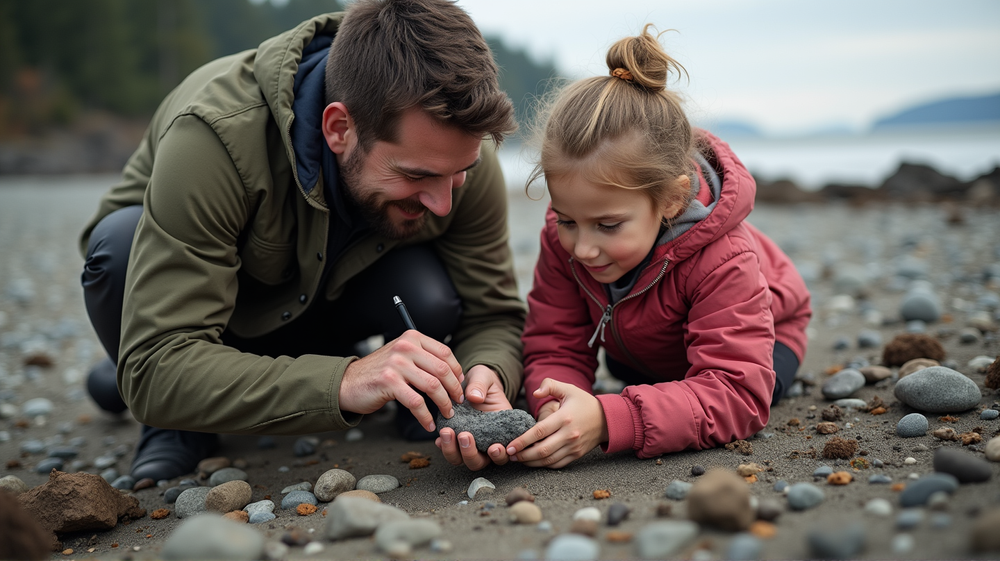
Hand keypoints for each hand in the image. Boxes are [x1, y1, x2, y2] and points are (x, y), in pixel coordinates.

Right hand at [339, 330, 464, 431]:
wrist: (348, 383)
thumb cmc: (379, 373)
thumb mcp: (401, 355)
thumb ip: (423, 358)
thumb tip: (453, 374)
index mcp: (412, 338)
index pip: (445, 353)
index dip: (457, 372)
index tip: (460, 386)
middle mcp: (405, 347)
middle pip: (442, 369)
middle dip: (454, 390)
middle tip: (457, 403)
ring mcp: (396, 363)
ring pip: (432, 386)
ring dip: (443, 404)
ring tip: (446, 414)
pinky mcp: (388, 382)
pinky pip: (416, 402)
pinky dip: (426, 416)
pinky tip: (428, 423)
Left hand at [435, 365, 511, 469]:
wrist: (471, 382)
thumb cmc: (483, 382)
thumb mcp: (484, 378)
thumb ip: (480, 385)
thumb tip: (474, 397)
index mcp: (501, 432)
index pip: (503, 452)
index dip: (499, 455)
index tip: (494, 447)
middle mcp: (485, 442)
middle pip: (479, 462)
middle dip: (471, 454)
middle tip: (464, 436)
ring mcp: (470, 442)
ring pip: (462, 460)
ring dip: (453, 451)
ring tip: (447, 433)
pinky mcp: (455, 439)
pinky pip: (450, 450)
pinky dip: (443, 447)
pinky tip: (439, 438)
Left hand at [504, 379, 607, 468]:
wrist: (607, 419)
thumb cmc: (584, 403)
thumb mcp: (568, 389)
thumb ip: (550, 385)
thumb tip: (535, 392)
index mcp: (564, 418)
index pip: (539, 431)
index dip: (522, 440)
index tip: (510, 445)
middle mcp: (569, 434)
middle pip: (542, 450)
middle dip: (523, 455)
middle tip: (510, 454)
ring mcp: (573, 447)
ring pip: (548, 460)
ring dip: (531, 462)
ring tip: (518, 459)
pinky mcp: (576, 455)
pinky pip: (557, 464)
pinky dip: (543, 465)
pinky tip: (533, 462)